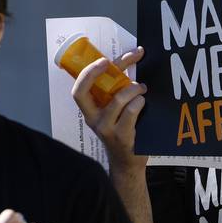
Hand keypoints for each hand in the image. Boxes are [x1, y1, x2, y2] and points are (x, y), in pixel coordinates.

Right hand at [71, 46, 148, 170]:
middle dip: (98, 72)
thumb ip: (116, 90)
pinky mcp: (122, 136)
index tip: (104, 60)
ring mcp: (106, 128)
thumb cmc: (123, 130)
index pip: (78, 90)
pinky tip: (143, 102)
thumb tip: (130, 61)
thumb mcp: (113, 111)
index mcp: (89, 110)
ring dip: (133, 88)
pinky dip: (140, 102)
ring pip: (117, 99)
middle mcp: (93, 119)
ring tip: (141, 88)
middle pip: (85, 91)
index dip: (88, 72)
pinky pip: (131, 111)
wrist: (128, 162)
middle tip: (122, 61)